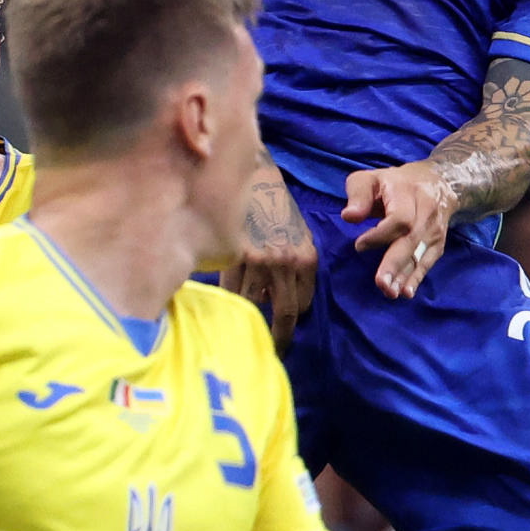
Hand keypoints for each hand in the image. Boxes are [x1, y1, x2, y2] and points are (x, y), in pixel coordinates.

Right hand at [231, 161, 318, 345]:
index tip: (284, 332)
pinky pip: (229, 289)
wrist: (253, 177)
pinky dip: (227, 297)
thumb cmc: (276, 207)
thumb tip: (278, 301)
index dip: (292, 320)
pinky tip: (223, 300)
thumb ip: (296, 268)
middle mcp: (285, 262)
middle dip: (278, 337)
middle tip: (272, 353)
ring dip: (246, 313)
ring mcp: (257, 260)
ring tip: (238, 324)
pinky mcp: (232, 255)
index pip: (301, 305)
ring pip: (251, 303)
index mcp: (306, 259)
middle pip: (284, 314)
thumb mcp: (299, 236)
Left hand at [342, 161, 458, 298]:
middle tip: (380, 283)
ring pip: (420, 253)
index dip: (380, 234)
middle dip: (395, 263)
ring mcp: (434, 229)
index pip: (399, 218)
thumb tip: (349, 216)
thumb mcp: (371, 178)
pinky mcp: (437, 242)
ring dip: (405, 275)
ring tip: (390, 293)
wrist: (439, 183)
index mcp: (408, 192)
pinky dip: (416, 278)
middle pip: (411, 239)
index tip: (359, 246)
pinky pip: (427, 262)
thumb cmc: (394, 183)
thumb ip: (358, 194)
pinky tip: (406, 292)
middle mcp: (425, 211)